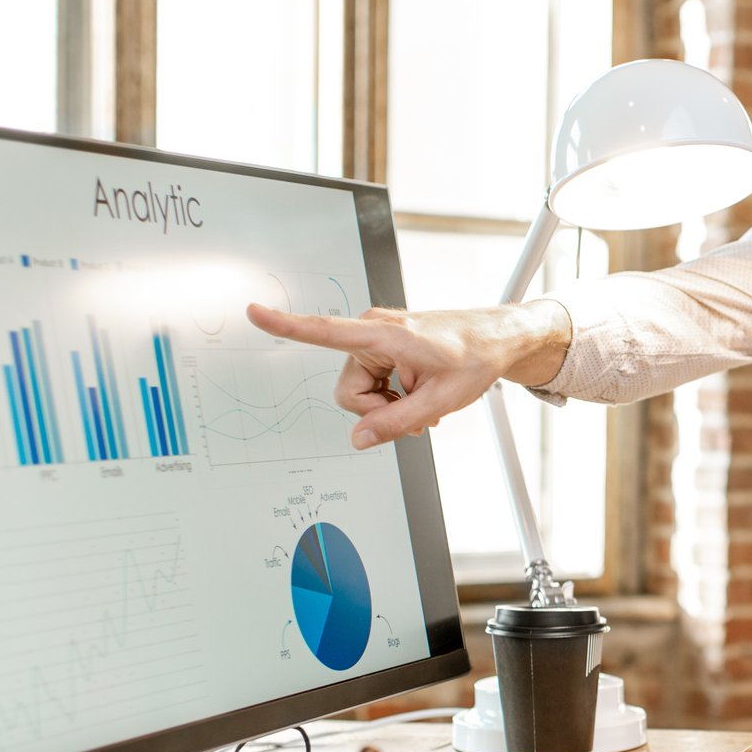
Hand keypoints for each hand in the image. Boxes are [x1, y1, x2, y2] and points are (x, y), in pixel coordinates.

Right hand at [244, 300, 571, 448]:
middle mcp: (374, 331)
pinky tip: (417, 394)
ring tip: (421, 401)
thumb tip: (358, 439)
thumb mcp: (439, 402)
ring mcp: (378, 339)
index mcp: (384, 335)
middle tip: (414, 412)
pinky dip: (393, 395)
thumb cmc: (475, 358)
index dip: (287, 326)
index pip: (325, 331)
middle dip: (378, 409)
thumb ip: (395, 424)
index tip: (254, 312)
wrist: (497, 339)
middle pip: (349, 391)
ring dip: (388, 404)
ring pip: (360, 391)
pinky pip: (372, 383)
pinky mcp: (384, 347)